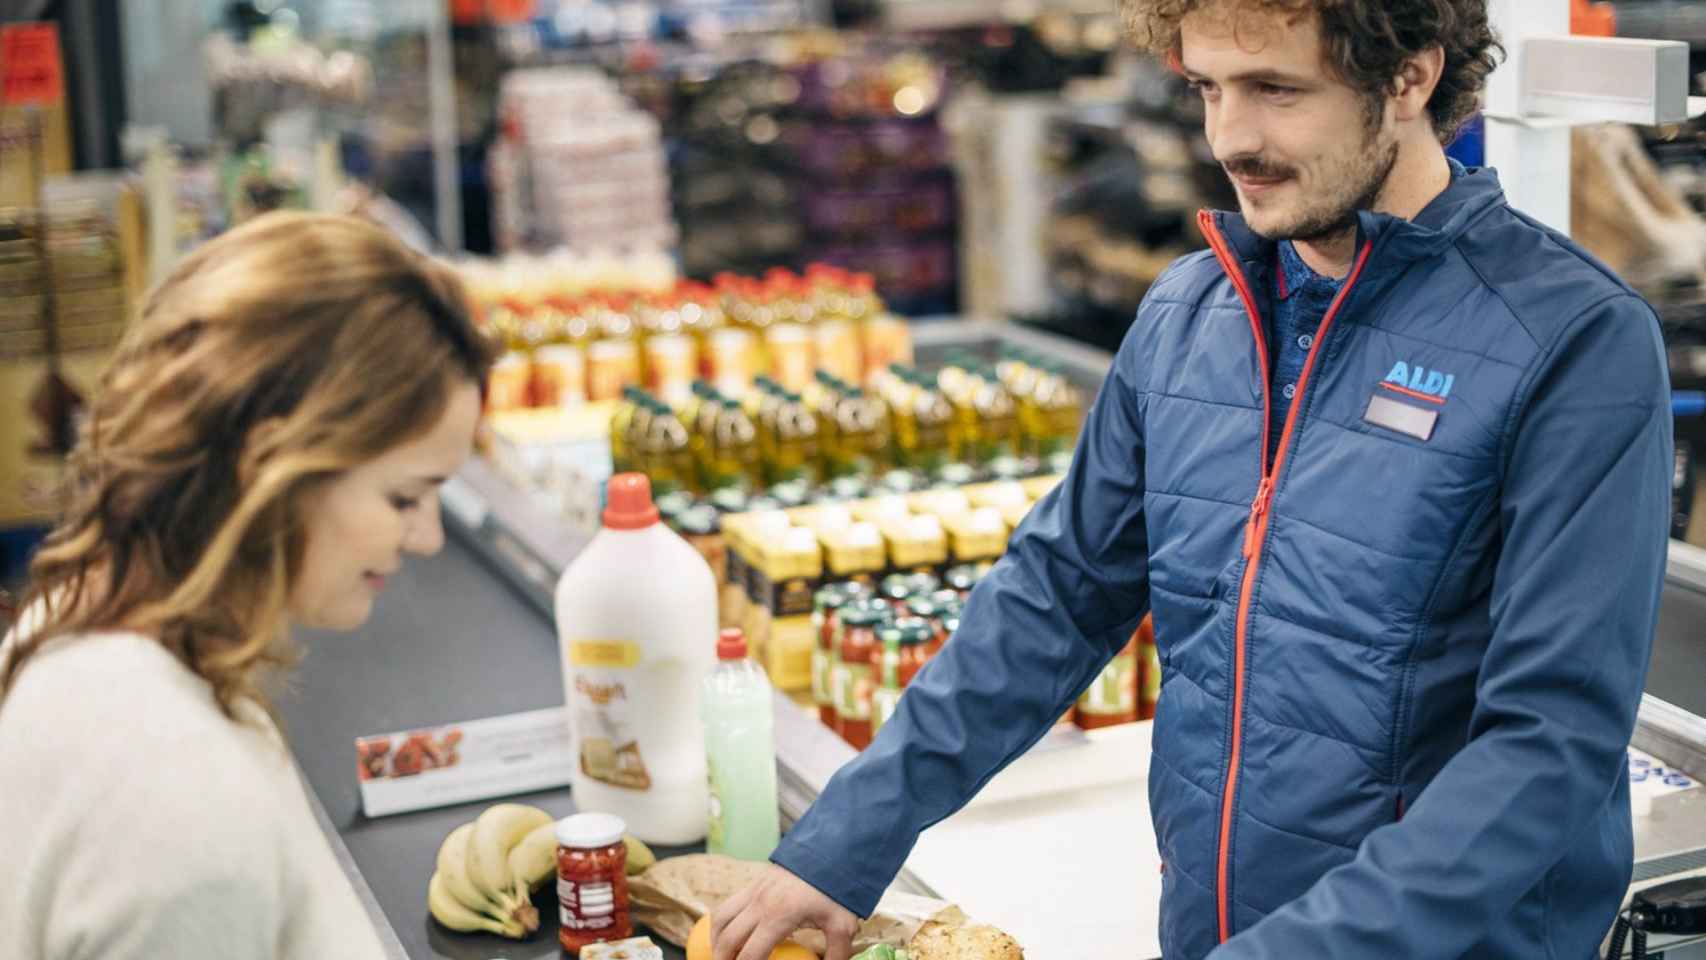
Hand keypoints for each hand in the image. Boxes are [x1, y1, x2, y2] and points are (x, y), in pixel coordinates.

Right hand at [710, 863, 859, 959]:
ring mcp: (753, 892)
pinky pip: (727, 905)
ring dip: (717, 941)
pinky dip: (721, 923)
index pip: (750, 954)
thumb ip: (837, 954)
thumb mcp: (841, 924)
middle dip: (723, 959)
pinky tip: (730, 934)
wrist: (829, 849)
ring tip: (723, 956)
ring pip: (721, 919)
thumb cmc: (836, 888)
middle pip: (728, 940)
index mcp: (778, 917)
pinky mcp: (753, 884)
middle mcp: (759, 904)